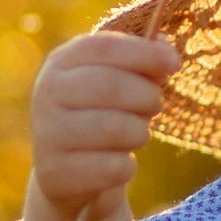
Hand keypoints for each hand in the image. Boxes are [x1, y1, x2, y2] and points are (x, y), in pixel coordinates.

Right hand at [28, 29, 179, 220]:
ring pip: (114, 128)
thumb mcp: (120, 81)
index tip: (174, 63)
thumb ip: (144, 61)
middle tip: (156, 105)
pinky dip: (127, 166)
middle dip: (146, 96)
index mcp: (61, 62)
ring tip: (135, 134)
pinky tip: (117, 163)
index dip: (143, 52)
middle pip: (110, 86)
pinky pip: (113, 167)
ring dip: (140, 133)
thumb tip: (166, 49)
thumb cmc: (104, 114)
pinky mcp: (55, 173)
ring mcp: (47, 134)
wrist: (70, 172)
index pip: (102, 47)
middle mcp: (46, 93)